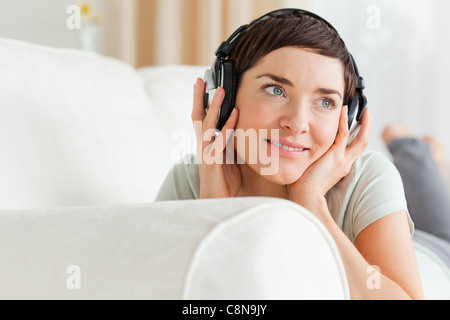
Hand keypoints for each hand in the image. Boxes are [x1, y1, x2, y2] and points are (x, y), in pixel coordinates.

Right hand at [191, 78, 240, 197]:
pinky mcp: (212, 161)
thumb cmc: (223, 182)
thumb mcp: (229, 159)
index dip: (200, 103)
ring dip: (213, 106)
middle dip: (199, 98)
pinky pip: (220, 140)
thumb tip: (240, 130)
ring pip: (207, 125)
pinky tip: (235, 114)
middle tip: (199, 79)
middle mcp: (203, 146)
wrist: (216, 203)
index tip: (200, 86)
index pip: (201, 119)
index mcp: (207, 144)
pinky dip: (228, 126)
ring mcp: (206, 153)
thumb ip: (231, 144)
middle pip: (198, 117)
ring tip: (219, 91)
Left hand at [288, 105, 371, 207]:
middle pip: (362, 143)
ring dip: (364, 124)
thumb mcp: (313, 169)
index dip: (357, 137)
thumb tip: (303, 150)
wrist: (305, 195)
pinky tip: (343, 110)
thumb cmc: (303, 185)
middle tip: (367, 114)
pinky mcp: (336, 156)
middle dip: (367, 128)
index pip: (353, 149)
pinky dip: (344, 121)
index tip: (357, 125)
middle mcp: (345, 163)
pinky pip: (343, 134)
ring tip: (365, 110)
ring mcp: (342, 160)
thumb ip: (314, 159)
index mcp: (340, 167)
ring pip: (360, 139)